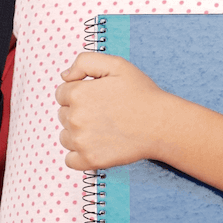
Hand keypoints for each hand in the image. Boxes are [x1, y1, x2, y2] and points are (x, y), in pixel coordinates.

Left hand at [55, 52, 165, 170]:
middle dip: (78, 112)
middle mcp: (75, 118)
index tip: (97, 97)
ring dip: (77, 133)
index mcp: (77, 94)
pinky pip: (70, 160)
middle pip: (62, 115)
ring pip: (65, 136)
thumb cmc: (141, 93)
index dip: (79, 93)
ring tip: (101, 128)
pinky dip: (78, 155)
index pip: (62, 94)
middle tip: (103, 112)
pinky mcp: (90, 160)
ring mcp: (81, 142)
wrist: (161, 124)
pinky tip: (95, 146)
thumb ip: (85, 61)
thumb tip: (65, 77)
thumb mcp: (116, 65)